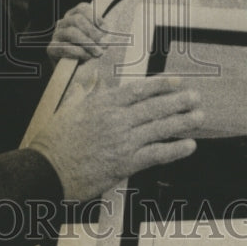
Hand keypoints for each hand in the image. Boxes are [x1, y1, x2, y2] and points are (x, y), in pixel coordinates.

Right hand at [28, 74, 201, 202]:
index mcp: (102, 103)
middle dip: (178, 101)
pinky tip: (189, 145)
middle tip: (195, 97)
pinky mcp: (125, 163)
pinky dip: (175, 150)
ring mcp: (122, 141)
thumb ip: (85, 91)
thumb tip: (95, 76)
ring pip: (160, 128)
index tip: (177, 81)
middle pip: (154, 107)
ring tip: (199, 117)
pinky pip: (157, 154)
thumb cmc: (55, 140)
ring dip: (183, 122)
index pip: (139, 90)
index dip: (161, 85)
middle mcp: (116, 119)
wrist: (47, 169)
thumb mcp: (69, 107)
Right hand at [47, 2, 107, 63]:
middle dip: (92, 32)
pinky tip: (86, 56)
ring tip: (97, 53)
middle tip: (103, 44)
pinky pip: (64, 47)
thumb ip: (102, 34)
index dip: (95, 18)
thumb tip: (106, 37)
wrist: (75, 71)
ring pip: (71, 32)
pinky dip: (78, 52)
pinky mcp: (51, 49)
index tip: (106, 30)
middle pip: (77, 19)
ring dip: (88, 43)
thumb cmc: (88, 51)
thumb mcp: (97, 40)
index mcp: (73, 16)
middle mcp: (63, 23)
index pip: (82, 8)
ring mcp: (56, 35)